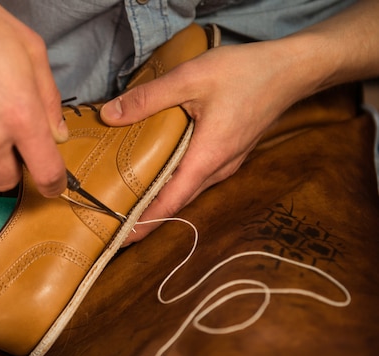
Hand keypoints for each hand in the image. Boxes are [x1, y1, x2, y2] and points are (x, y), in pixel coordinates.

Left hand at [101, 40, 311, 244]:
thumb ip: (148, 98)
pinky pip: (197, 176)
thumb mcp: (190, 78)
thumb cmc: (246, 72)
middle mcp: (218, 169)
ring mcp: (226, 163)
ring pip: (188, 189)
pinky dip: (174, 181)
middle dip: (147, 215)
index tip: (121, 239)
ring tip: (129, 200)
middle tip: (114, 221)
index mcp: (207, 158)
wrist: (293, 69)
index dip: (144, 222)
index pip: (170, 202)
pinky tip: (157, 171)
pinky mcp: (229, 154)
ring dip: (161, 198)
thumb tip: (109, 115)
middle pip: (177, 201)